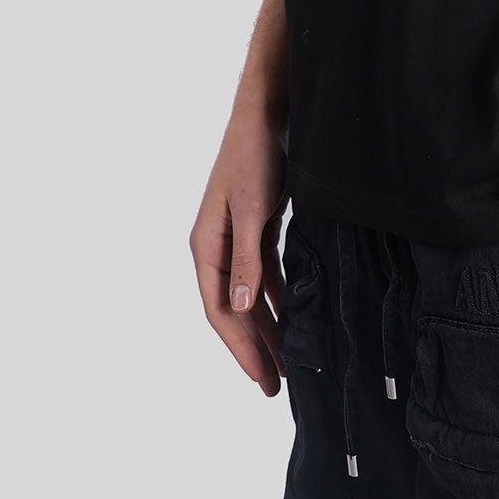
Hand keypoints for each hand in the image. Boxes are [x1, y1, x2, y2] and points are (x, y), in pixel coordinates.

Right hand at [190, 111, 290, 395]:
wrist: (267, 113)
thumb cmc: (254, 156)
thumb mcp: (252, 210)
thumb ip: (247, 259)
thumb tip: (239, 308)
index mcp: (206, 246)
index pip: (219, 311)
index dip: (240, 348)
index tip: (262, 378)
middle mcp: (217, 246)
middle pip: (233, 309)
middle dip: (253, 347)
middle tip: (274, 385)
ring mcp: (237, 236)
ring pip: (250, 294)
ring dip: (266, 326)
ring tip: (285, 360)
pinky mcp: (257, 226)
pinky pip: (264, 272)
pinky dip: (277, 295)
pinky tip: (292, 314)